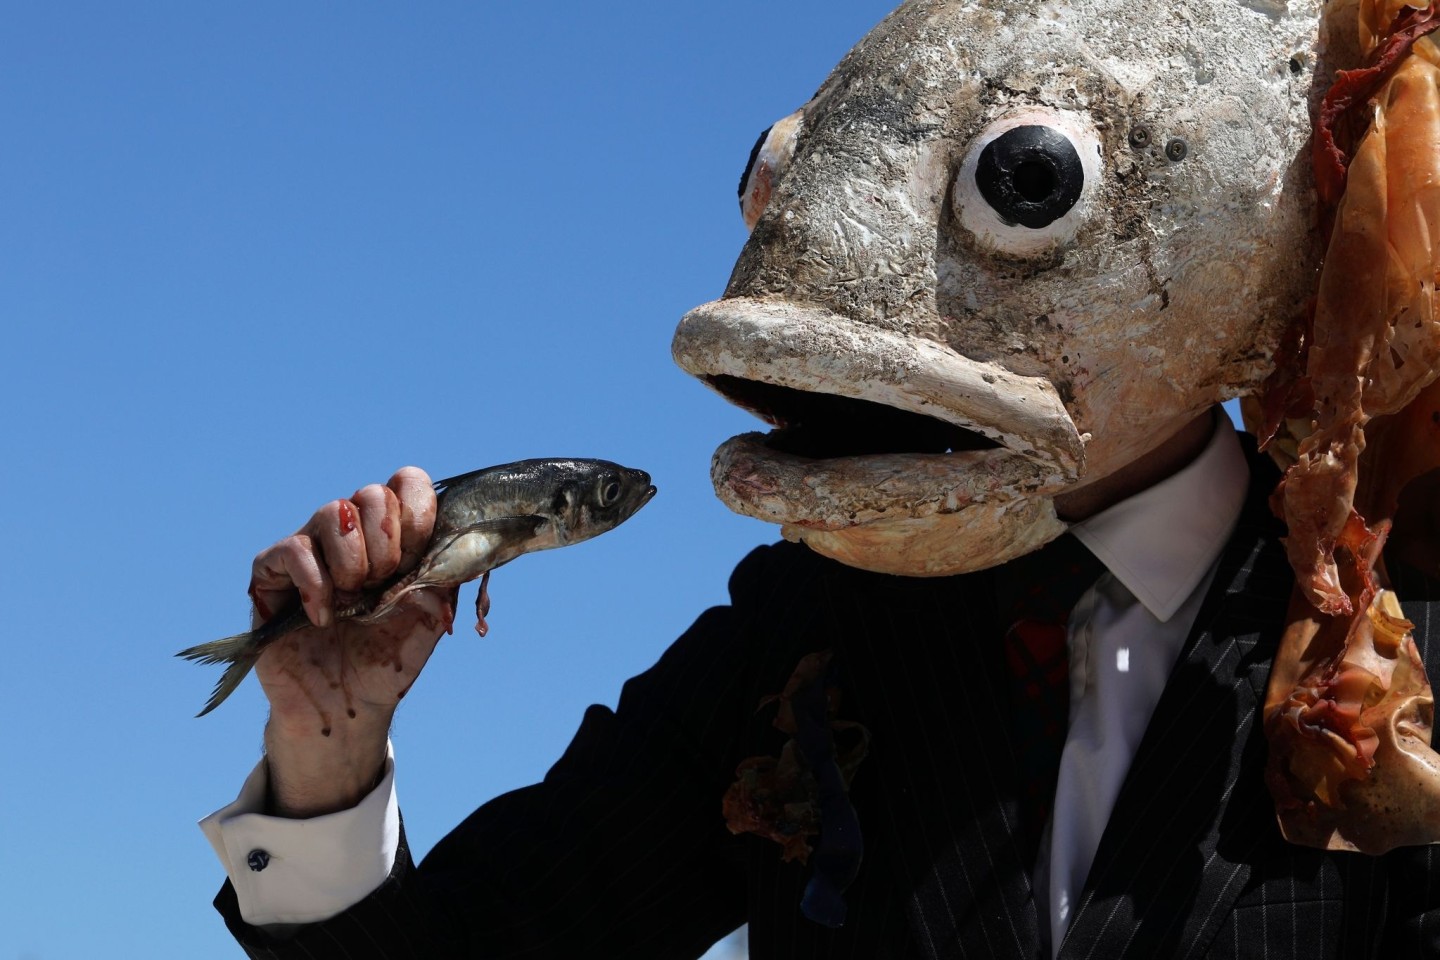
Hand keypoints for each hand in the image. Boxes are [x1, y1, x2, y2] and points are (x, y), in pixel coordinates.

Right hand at [249, 466, 453, 816]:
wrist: (344, 708)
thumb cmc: (386, 661)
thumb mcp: (430, 617)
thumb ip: (444, 574)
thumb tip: (455, 541)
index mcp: (394, 537)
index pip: (408, 483)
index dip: (418, 515)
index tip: (417, 559)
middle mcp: (352, 534)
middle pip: (372, 493)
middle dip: (387, 544)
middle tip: (382, 586)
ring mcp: (311, 549)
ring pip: (332, 512)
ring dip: (353, 562)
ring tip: (353, 601)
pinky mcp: (271, 572)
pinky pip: (293, 550)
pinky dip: (315, 584)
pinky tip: (323, 618)